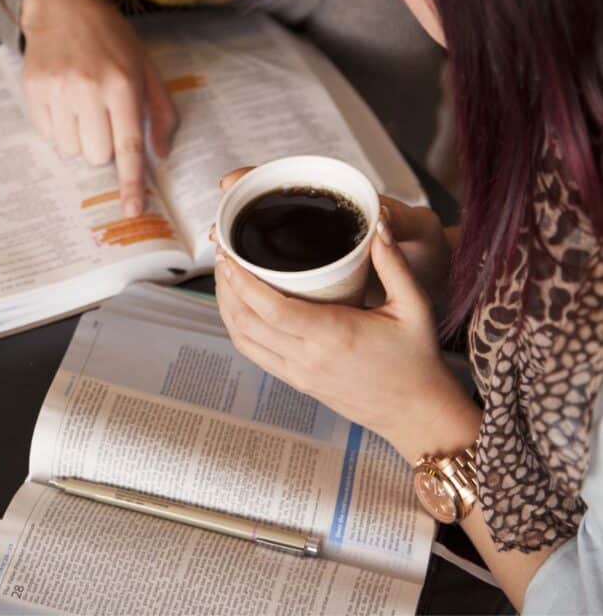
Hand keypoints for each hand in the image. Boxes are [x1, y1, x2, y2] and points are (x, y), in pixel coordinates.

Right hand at [20, 0, 176, 217]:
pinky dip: (59, 127)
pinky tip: (64, 100)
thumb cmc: (111, 38)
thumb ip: (160, 111)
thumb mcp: (146, 66)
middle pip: (98, 155)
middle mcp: (89, 89)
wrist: (62, 5)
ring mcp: (57, 90)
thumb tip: (161, 153)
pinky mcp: (33, 90)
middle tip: (105, 120)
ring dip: (81, 138)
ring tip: (83, 106)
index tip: (132, 210)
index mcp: (122, 84)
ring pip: (71, 149)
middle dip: (105, 148)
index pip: (128, 146)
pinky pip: (48, 134)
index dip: (131, 183)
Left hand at [215, 205, 478, 462]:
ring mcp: (299, 373)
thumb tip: (377, 224)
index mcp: (334, 335)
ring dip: (227, 307)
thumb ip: (394, 263)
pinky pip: (255, 354)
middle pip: (248, 321)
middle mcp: (309, 357)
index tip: (230, 252)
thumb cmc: (417, 358)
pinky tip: (239, 306)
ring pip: (244, 340)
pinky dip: (238, 328)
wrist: (416, 414)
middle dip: (227, 286)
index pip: (272, 308)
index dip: (243, 281)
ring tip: (224, 274)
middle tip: (221, 251)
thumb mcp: (415, 306)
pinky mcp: (298, 382)